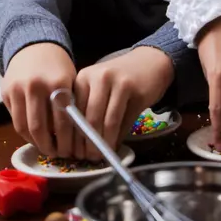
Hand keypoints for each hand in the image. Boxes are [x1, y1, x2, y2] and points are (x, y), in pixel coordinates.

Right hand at [2, 43, 77, 157]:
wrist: (33, 47)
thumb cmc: (57, 68)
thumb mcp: (70, 82)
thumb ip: (71, 106)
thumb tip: (74, 139)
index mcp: (57, 82)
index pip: (63, 120)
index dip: (66, 141)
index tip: (70, 152)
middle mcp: (35, 85)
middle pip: (40, 127)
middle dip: (49, 146)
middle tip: (57, 155)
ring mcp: (17, 89)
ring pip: (24, 127)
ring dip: (35, 143)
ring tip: (46, 148)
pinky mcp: (5, 92)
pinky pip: (15, 120)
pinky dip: (25, 133)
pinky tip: (35, 137)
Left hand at [74, 46, 173, 160]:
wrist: (149, 62)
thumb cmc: (119, 79)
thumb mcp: (99, 88)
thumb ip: (88, 108)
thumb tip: (79, 143)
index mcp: (83, 78)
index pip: (72, 110)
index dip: (71, 134)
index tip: (71, 151)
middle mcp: (98, 77)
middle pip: (89, 117)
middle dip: (87, 142)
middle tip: (87, 158)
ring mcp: (117, 83)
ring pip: (107, 121)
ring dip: (103, 142)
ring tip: (100, 155)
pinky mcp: (135, 91)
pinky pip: (124, 120)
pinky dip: (118, 137)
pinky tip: (115, 146)